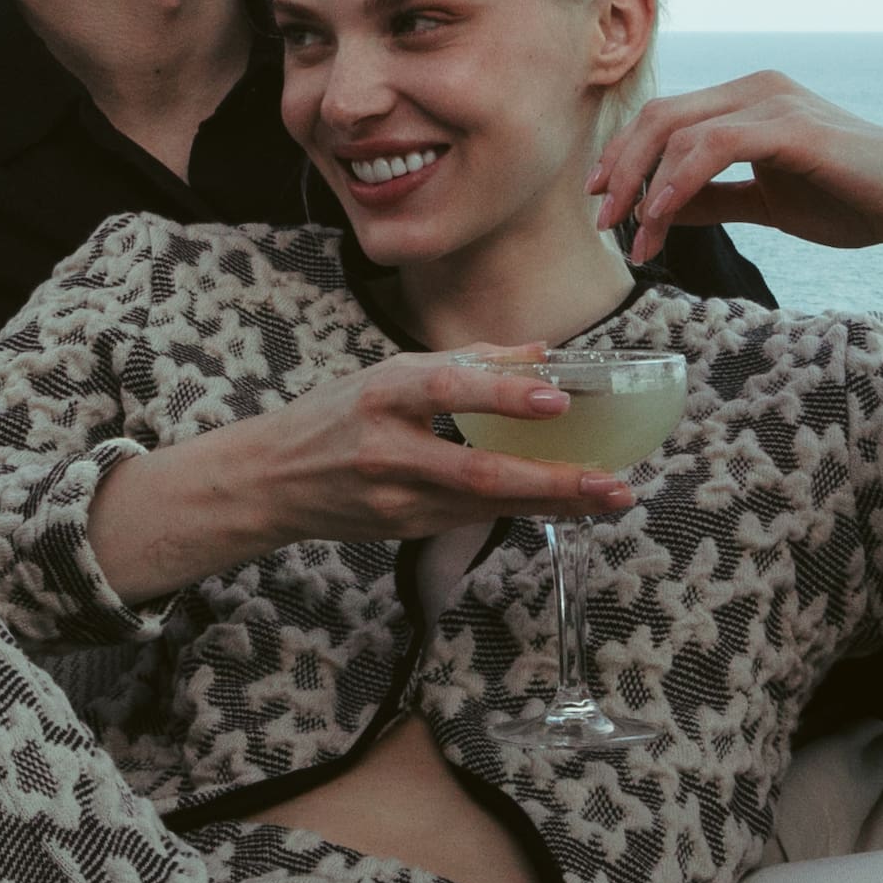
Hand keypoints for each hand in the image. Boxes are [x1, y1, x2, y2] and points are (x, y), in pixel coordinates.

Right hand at [257, 347, 634, 545]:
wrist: (272, 480)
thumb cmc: (335, 415)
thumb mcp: (389, 372)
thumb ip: (464, 362)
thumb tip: (541, 352)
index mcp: (381, 393)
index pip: (445, 390)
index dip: (501, 394)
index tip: (557, 396)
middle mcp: (386, 450)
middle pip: (477, 472)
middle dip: (551, 481)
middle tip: (611, 481)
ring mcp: (395, 500)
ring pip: (485, 506)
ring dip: (551, 502)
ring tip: (607, 495)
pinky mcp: (403, 530)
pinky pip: (472, 518)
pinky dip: (520, 509)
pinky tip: (561, 502)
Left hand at [589, 69, 882, 267]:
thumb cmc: (849, 200)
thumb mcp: (764, 201)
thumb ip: (711, 198)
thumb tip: (655, 210)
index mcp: (746, 98)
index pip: (664, 117)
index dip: (624, 155)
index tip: (601, 198)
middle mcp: (754, 88)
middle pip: (659, 117)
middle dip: (621, 170)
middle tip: (603, 220)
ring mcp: (772, 102)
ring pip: (677, 131)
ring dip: (643, 188)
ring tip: (634, 237)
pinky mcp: (790, 126)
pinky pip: (713, 147)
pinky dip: (677, 183)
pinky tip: (661, 218)